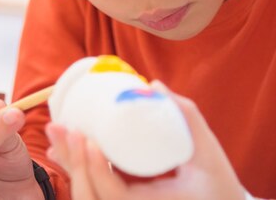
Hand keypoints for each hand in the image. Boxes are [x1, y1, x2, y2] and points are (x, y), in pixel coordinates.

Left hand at [45, 82, 245, 199]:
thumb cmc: (218, 184)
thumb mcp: (208, 152)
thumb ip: (186, 117)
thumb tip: (153, 85)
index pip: (115, 196)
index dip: (97, 170)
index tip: (88, 141)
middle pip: (91, 196)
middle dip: (73, 162)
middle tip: (60, 128)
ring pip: (88, 196)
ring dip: (70, 165)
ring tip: (57, 134)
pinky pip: (94, 191)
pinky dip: (78, 170)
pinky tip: (64, 150)